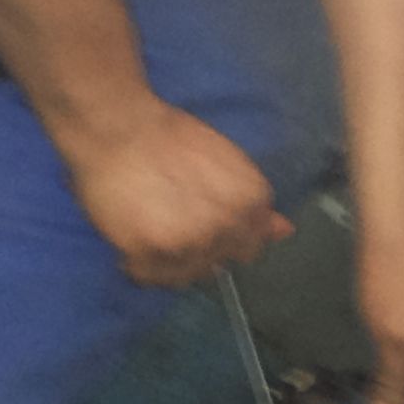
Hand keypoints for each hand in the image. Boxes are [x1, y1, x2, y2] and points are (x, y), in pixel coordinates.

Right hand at [67, 102, 292, 287]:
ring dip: (170, 260)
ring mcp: (187, 244)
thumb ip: (255, 204)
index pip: (250, 246)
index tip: (204, 219)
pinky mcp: (148, 254)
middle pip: (217, 263)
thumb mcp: (228, 162)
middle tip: (174, 221)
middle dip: (200, 247)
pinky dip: (140, 263)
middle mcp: (225, 228)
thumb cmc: (172, 137)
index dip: (226, 234)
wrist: (119, 126)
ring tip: (153, 228)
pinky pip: (149, 277)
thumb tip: (284, 231)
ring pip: (185, 275)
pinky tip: (135, 236)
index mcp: (250, 204)